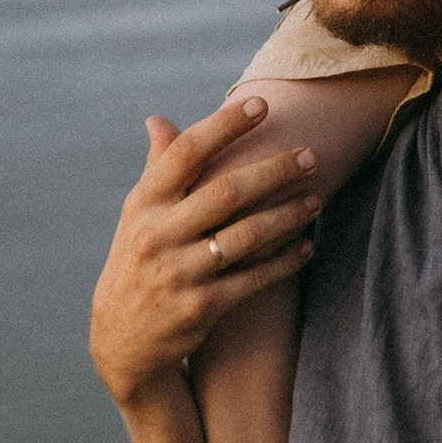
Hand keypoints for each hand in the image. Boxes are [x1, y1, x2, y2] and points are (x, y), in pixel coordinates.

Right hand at [88, 100, 322, 408]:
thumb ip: (156, 169)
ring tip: (319, 199)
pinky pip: (254, 279)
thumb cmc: (139, 260)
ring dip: (288, 216)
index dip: (224, 126)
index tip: (262, 103)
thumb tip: (158, 120)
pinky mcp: (201, 307)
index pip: (186, 153)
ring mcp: (180, 273)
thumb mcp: (137, 215)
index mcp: (144, 203)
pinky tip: (308, 245)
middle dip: (274, 170)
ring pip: (246, 236)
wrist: (122, 340)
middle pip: (227, 192)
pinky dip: (285, 261)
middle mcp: (158, 235)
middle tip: (312, 155)